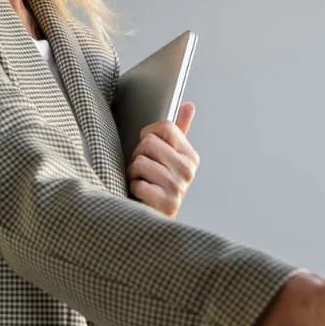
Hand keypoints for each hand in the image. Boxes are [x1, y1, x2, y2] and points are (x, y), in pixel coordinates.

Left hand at [128, 102, 198, 218]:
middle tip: (144, 170)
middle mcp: (188, 170)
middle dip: (138, 156)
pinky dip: (134, 189)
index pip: (166, 127)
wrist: (157, 220)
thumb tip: (189, 105)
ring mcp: (179, 187)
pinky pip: (138, 183)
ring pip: (140, 162)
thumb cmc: (160, 185)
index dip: (149, 134)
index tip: (148, 147)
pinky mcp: (167, 203)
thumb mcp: (171, 158)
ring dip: (133, 173)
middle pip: (149, 143)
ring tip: (142, 182)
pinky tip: (142, 195)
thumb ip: (179, 130)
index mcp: (190, 156)